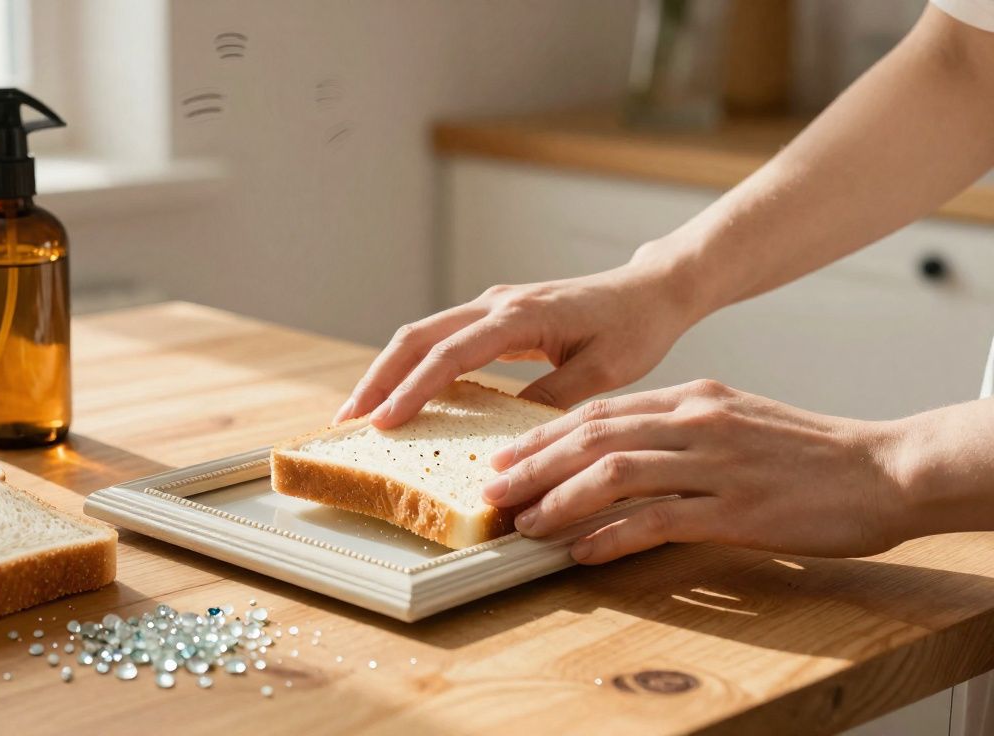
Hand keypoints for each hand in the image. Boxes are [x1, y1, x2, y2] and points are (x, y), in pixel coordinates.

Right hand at [334, 255, 700, 427]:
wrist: (650, 291)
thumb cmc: (634, 328)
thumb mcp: (603, 372)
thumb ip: (552, 398)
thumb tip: (508, 436)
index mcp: (519, 315)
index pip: (450, 354)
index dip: (413, 389)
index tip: (385, 423)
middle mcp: (495, 305)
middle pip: (416, 337)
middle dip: (378, 378)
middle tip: (348, 421)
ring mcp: (490, 307)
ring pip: (421, 335)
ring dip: (388, 372)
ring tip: (361, 413)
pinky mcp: (492, 318)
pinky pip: (440, 340)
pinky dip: (412, 366)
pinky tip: (400, 396)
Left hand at [482, 379, 907, 563]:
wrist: (884, 470)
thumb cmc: (806, 454)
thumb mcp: (734, 420)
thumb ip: (676, 429)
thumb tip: (615, 452)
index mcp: (693, 397)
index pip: (599, 411)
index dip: (543, 436)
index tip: (506, 457)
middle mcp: (697, 421)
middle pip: (593, 436)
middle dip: (533, 465)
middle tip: (493, 491)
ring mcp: (716, 463)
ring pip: (615, 473)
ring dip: (559, 500)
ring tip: (524, 524)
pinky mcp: (737, 509)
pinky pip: (657, 520)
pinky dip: (612, 536)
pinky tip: (582, 552)